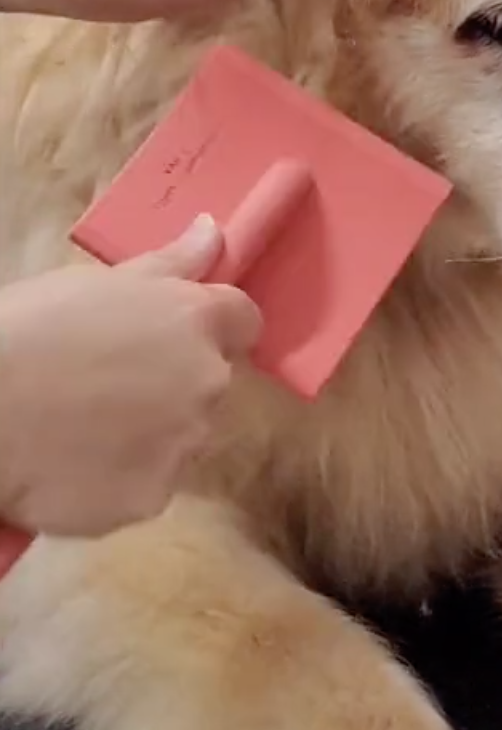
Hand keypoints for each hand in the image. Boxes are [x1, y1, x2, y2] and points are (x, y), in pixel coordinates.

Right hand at [0, 216, 260, 539]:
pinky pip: (150, 485)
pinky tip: (75, 465)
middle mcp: (208, 383)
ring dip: (151, 433)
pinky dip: (122, 478)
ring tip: (84, 427)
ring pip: (182, 438)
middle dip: (174, 383)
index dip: (212, 328)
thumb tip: (213, 231)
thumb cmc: (30, 329)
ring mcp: (185, 445)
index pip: (244, 321)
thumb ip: (170, 263)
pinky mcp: (154, 497)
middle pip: (211, 383)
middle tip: (107, 382)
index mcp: (196, 321)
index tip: (170, 336)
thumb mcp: (97, 281)